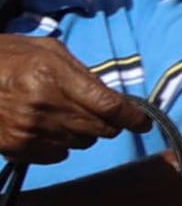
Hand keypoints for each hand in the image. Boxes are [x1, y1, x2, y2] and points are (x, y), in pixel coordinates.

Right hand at [0, 36, 147, 165]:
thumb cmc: (8, 56)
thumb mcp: (48, 50)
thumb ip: (83, 74)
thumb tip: (113, 98)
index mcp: (52, 76)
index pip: (109, 107)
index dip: (133, 117)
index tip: (143, 122)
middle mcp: (43, 106)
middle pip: (100, 130)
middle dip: (107, 123)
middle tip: (97, 112)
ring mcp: (28, 130)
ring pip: (81, 144)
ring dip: (82, 133)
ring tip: (62, 114)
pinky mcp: (15, 147)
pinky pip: (58, 155)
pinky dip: (59, 145)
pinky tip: (45, 127)